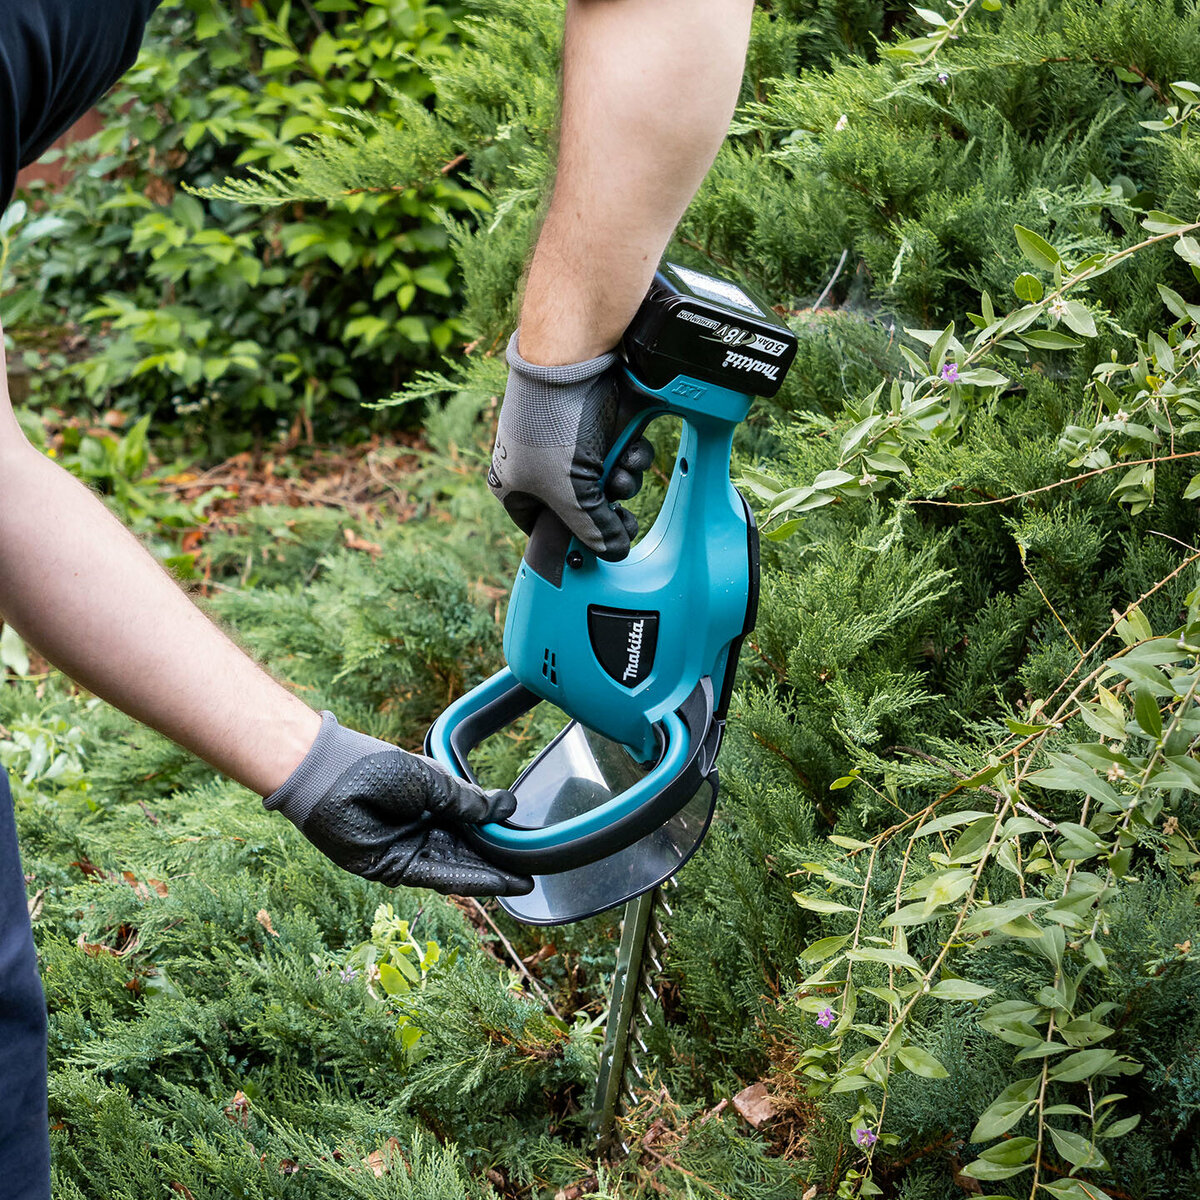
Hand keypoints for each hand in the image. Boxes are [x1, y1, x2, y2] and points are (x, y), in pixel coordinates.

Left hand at [264, 712, 532, 896]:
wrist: (331, 778)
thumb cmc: (376, 768)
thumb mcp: (433, 781)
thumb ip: (468, 801)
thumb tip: (507, 806)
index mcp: (431, 799)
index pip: (471, 822)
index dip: (497, 832)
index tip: (524, 840)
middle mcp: (422, 825)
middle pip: (467, 848)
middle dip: (498, 860)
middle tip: (533, 869)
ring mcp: (409, 848)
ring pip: (457, 865)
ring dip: (489, 873)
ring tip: (523, 880)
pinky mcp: (395, 869)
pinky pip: (438, 877)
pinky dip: (467, 880)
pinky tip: (496, 882)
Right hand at [488, 331, 653, 560]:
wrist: (573, 358)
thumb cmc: (554, 425)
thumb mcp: (572, 493)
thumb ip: (593, 530)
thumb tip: (614, 552)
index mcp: (514, 487)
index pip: (542, 529)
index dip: (572, 540)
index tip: (597, 549)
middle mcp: (541, 467)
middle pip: (584, 509)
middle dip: (606, 507)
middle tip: (619, 508)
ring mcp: (573, 445)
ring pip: (607, 482)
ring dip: (624, 481)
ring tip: (621, 469)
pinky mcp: (600, 426)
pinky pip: (622, 455)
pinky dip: (632, 456)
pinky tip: (631, 449)